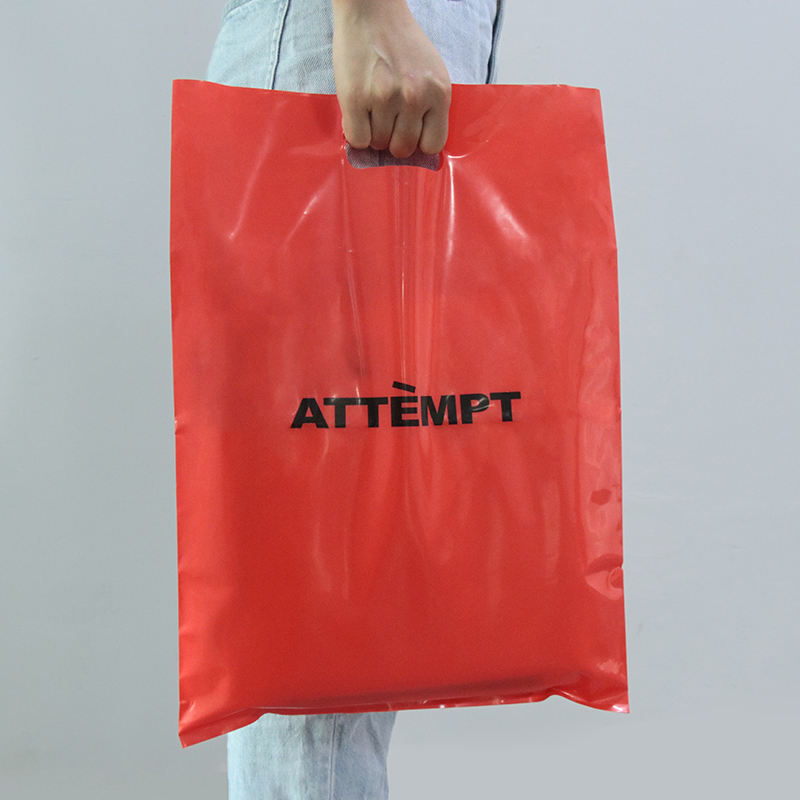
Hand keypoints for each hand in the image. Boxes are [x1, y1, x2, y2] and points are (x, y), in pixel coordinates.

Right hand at [332, 0, 451, 157]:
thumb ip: (429, 107)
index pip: (432, 144)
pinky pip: (357, 139)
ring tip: (371, 109)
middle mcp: (414, 97)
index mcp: (438, 92)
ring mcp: (384, 98)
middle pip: (403, 148)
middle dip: (393, 140)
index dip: (418, 142)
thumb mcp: (430, 73)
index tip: (409, 134)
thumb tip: (417, 147)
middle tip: (386, 121)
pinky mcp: (355, 98)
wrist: (372, 10)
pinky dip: (356, 133)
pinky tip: (358, 115)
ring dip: (373, 133)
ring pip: (378, 144)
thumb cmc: (400, 43)